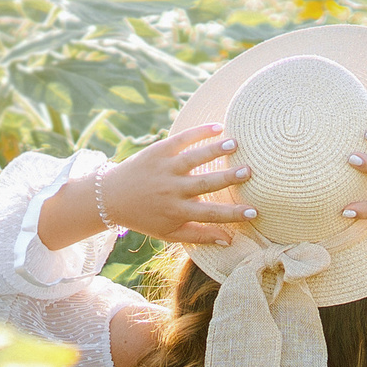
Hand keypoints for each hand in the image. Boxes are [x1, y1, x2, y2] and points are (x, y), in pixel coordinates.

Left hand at [39, 124, 256, 248]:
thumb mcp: (170, 233)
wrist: (111, 197)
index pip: (211, 214)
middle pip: (205, 184)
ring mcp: (165, 169)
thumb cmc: (146, 217)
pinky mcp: (158, 151)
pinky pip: (181, 139)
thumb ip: (200, 236)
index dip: (233, 214)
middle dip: (228, 177)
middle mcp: (172, 190)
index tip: (254, 212)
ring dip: (215, 150)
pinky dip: (198, 132)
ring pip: (194, 158)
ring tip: (235, 144)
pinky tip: (218, 127)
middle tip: (249, 171)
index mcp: (177, 212)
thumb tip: (230, 239)